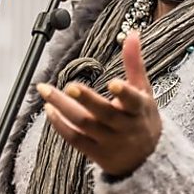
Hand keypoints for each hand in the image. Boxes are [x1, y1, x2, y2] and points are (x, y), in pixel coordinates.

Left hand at [38, 31, 161, 177]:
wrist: (147, 159)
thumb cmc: (142, 118)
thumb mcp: (144, 91)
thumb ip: (134, 63)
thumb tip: (132, 33)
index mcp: (139, 109)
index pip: (133, 101)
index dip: (124, 93)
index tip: (113, 83)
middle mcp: (124, 127)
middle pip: (103, 113)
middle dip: (86, 99)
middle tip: (69, 86)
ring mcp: (109, 142)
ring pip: (83, 124)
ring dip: (63, 108)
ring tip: (46, 91)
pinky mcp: (96, 153)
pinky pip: (74, 139)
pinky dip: (60, 125)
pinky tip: (49, 109)